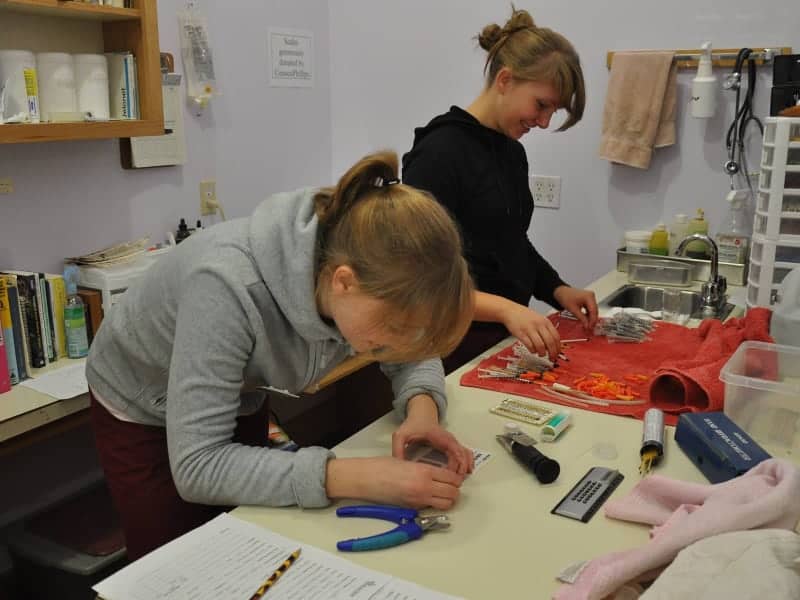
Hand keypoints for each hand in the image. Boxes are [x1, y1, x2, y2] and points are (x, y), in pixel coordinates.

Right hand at [326, 456, 464, 509]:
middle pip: (453, 493)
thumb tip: (439, 476)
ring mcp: (418, 500)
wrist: (367, 479)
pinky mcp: (412, 508)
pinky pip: (432, 507)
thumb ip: (426, 470)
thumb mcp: (409, 463)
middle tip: (451, 485)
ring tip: (442, 493)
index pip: (452, 478)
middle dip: (455, 490)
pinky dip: (435, 503)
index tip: (455, 477)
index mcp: (424, 472)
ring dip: (448, 499)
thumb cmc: (382, 468)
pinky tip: (429, 496)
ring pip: (446, 504)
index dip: (456, 478)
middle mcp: (424, 487)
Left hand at [392, 395, 473, 475]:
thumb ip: (397, 448)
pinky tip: (464, 473)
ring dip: (465, 466)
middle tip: (455, 483)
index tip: (449, 476)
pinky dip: (466, 463)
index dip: (455, 464)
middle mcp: (449, 439)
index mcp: (439, 437)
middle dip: (461, 469)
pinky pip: (464, 454)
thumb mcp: (401, 435)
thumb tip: (398, 465)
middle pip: (462, 454)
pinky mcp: (452, 445)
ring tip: (460, 480)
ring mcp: (452, 442)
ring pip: (466, 454)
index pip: (453, 450)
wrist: (421, 416)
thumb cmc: (413, 426)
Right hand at [500, 302, 560, 359]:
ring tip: (541, 354)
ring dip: (542, 353)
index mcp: (545, 321)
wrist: (511, 311)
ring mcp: (530, 329)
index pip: (556, 337)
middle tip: (552, 358)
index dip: (558, 347)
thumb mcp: (539, 319)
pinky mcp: (521, 334)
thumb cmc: (525, 316)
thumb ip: (546, 330)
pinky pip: (529, 345)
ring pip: (540, 345)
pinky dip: (532, 350)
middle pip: (550, 342)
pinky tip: (532, 350)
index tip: (557, 353)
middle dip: (552, 353)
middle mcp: (539, 325)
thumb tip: (553, 345)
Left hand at [553, 285, 598, 330]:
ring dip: (590, 318)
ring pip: (593, 310)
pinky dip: (588, 314)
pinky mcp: (588, 299)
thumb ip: (581, 318)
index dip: (592, 320)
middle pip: (594, 311)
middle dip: (592, 320)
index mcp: (589, 297)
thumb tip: (587, 325)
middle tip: (589, 328)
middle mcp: (591, 296)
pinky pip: (590, 308)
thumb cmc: (565, 297)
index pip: (593, 311)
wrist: (561, 292)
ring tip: (587, 325)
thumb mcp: (573, 309)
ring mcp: (590, 297)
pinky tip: (586, 320)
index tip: (590, 327)